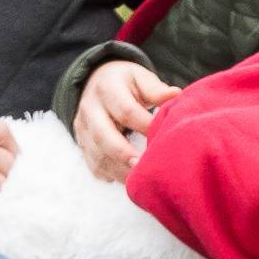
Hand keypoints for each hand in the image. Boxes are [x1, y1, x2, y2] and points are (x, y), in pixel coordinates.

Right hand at [75, 61, 182, 182]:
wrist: (95, 83)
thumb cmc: (126, 83)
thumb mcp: (140, 78)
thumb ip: (156, 90)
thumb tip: (176, 95)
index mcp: (107, 88)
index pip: (126, 111)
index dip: (145, 126)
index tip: (164, 138)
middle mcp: (90, 109)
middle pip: (104, 136)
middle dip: (124, 154)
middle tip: (144, 167)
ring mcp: (82, 129)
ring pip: (97, 155)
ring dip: (120, 170)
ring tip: (141, 180)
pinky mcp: (82, 144)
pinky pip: (93, 165)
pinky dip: (111, 175)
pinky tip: (129, 180)